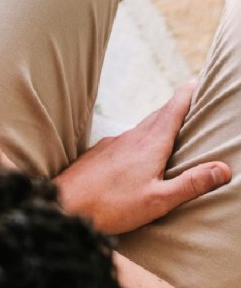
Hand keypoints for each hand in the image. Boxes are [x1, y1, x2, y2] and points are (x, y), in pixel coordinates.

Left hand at [54, 80, 230, 234]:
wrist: (62, 205)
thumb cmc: (110, 206)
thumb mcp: (158, 200)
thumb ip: (190, 183)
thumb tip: (224, 168)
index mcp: (148, 145)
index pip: (171, 113)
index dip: (185, 97)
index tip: (196, 81)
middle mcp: (129, 139)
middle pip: (156, 117)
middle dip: (175, 107)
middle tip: (190, 98)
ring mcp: (110, 145)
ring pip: (139, 128)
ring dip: (156, 122)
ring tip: (170, 124)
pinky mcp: (97, 154)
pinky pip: (124, 140)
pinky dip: (138, 138)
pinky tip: (137, 150)